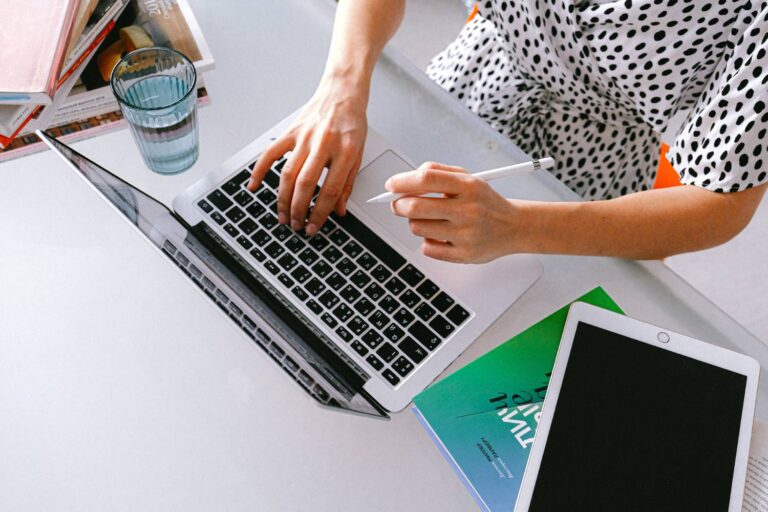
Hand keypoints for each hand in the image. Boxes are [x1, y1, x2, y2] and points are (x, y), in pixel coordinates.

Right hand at [247, 76, 367, 235]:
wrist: (343, 91)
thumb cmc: (352, 122)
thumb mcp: (359, 154)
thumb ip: (347, 183)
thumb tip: (338, 210)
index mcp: (345, 151)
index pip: (329, 190)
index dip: (320, 214)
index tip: (314, 227)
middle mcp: (324, 144)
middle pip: (306, 184)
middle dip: (299, 210)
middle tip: (296, 225)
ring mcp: (305, 137)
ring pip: (288, 173)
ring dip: (283, 198)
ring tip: (283, 215)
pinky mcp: (291, 131)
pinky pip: (271, 153)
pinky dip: (260, 170)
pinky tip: (255, 186)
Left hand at [388, 162, 520, 262]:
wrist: (513, 227)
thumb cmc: (484, 201)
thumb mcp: (468, 178)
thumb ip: (438, 171)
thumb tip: (408, 177)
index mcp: (468, 186)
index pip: (426, 179)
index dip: (402, 181)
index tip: (391, 185)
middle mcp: (468, 210)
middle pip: (415, 206)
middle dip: (398, 205)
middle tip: (397, 204)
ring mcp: (466, 234)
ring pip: (417, 227)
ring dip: (414, 222)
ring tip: (427, 219)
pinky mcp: (464, 254)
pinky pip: (428, 248)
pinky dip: (427, 241)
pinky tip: (440, 235)